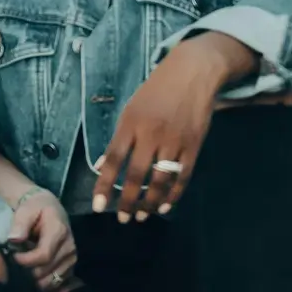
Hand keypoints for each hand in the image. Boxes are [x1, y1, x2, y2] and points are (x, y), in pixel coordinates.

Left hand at [7, 188, 76, 291]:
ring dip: (36, 278)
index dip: (26, 260)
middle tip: (18, 261)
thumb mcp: (26, 210)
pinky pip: (57, 283)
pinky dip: (44, 281)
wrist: (49, 207)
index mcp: (59, 230)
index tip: (13, 256)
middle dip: (28, 270)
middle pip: (46, 270)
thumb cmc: (35, 208)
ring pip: (51, 280)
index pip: (43, 255)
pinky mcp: (71, 266)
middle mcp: (69, 246)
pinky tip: (35, 271)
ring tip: (26, 265)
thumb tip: (13, 239)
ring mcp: (72, 258)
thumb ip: (20, 224)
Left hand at [92, 32, 257, 222]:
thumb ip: (119, 138)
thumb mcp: (131, 107)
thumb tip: (101, 166)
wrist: (191, 73)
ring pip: (160, 181)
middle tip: (123, 218)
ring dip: (150, 203)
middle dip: (128, 201)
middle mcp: (151, 133)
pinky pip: (182, 177)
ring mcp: (174, 141)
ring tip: (142, 216)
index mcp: (130, 122)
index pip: (113, 158)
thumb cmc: (156, 90)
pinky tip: (165, 206)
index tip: (98, 205)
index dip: (105, 184)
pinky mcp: (193, 146)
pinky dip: (174, 195)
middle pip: (136, 175)